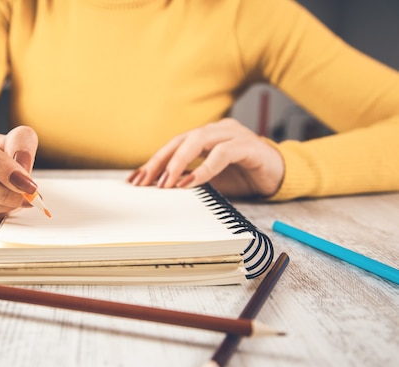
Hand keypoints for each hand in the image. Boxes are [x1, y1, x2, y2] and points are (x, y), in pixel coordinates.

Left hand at [127, 118, 284, 197]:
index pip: (173, 146)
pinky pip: (222, 153)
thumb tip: (159, 188)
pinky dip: (204, 168)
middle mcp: (217, 130)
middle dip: (160, 162)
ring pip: (198, 141)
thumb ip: (189, 179)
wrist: (280, 176)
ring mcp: (233, 135)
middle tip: (145, 182)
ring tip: (166, 183)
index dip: (153, 162)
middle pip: (181, 140)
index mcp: (206, 136)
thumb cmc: (243, 176)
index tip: (135, 179)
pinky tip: (191, 182)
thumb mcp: (210, 180)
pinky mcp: (249, 146)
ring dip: (178, 163)